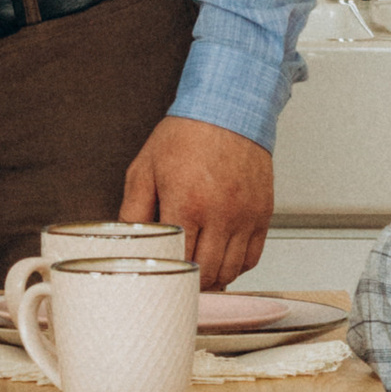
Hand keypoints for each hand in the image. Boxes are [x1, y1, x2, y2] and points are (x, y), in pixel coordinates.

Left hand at [120, 115, 274, 286]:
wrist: (228, 109)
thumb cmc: (187, 135)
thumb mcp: (145, 168)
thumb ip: (133, 209)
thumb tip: (127, 238)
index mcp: (187, 203)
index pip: (178, 261)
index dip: (169, 275)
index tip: (161, 277)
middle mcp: (221, 213)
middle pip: (207, 272)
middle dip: (190, 282)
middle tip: (178, 280)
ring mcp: (246, 215)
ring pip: (232, 270)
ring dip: (214, 278)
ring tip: (199, 275)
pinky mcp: (263, 213)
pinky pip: (253, 256)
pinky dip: (238, 266)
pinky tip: (223, 260)